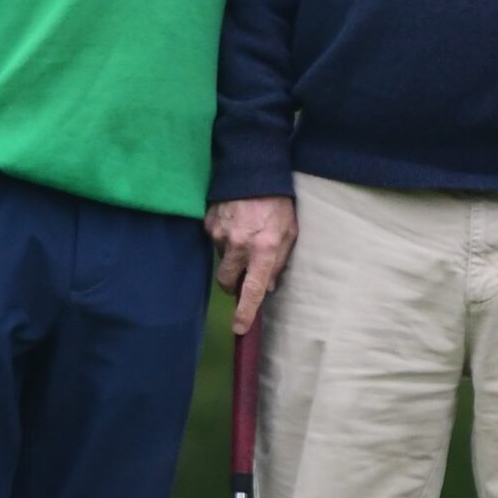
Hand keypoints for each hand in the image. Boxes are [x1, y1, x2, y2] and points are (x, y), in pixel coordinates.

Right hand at [207, 194, 297, 332]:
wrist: (253, 170)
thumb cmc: (278, 203)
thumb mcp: (290, 233)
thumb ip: (279, 262)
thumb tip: (267, 288)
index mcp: (264, 249)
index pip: (253, 289)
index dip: (246, 311)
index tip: (239, 327)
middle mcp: (239, 245)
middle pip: (227, 282)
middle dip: (233, 284)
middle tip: (243, 274)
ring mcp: (220, 234)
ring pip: (221, 260)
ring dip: (231, 256)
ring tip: (244, 233)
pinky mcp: (208, 224)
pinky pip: (214, 242)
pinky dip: (223, 238)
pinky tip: (235, 223)